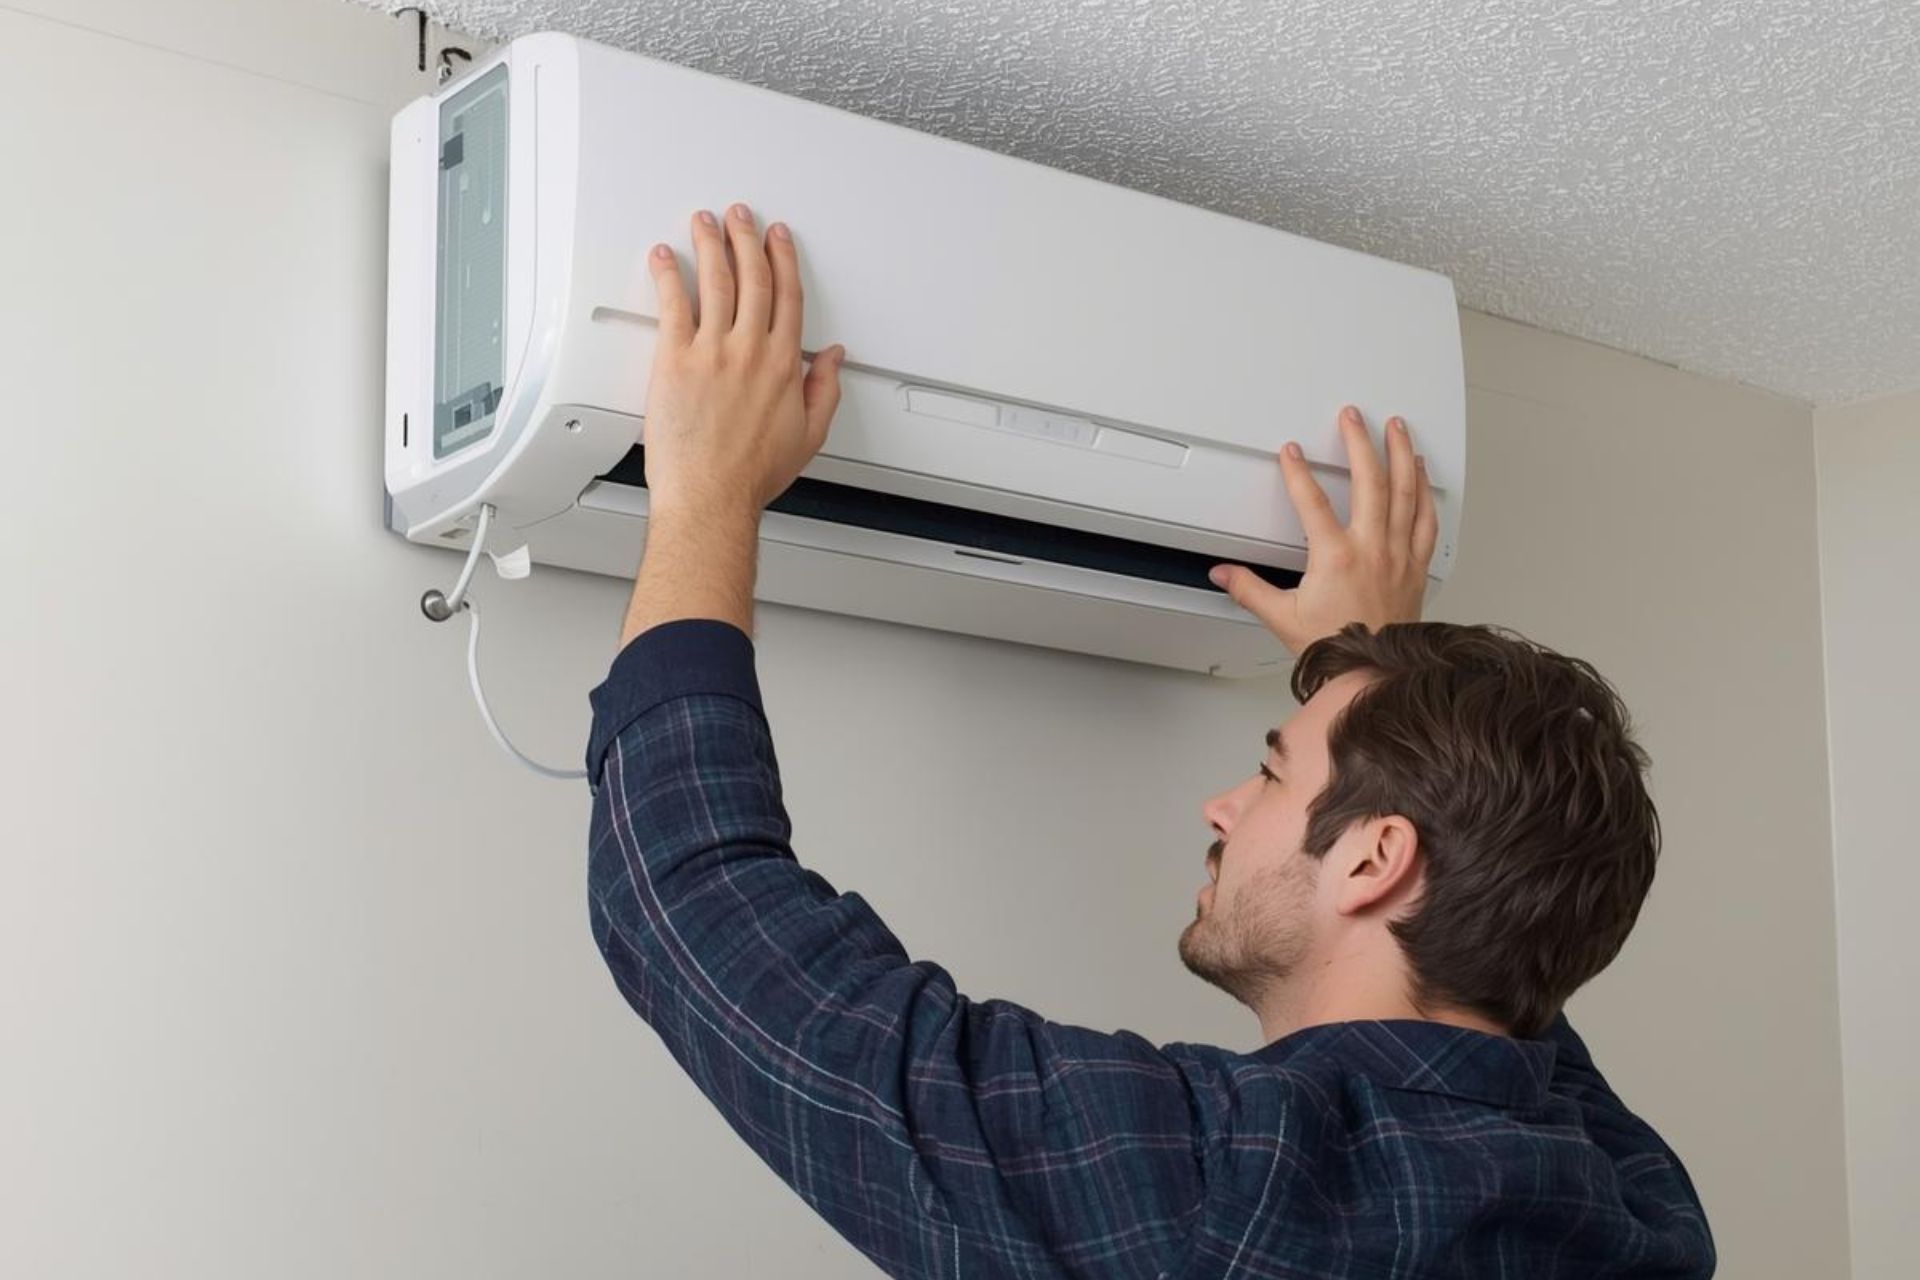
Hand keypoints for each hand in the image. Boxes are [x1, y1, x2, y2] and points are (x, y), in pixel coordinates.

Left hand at [640, 203, 845, 524]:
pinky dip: (667, 276)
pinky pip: (672, 305)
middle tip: (740, 216)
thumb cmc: (752, 474)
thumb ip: (824, 390)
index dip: (784, 260)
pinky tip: (664, 258)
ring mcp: (712, 352)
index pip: (788, 297)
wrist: (711, 495)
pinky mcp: (676, 360)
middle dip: (747, 239)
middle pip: (752, 279)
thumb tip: (834, 359)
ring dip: (710, 244)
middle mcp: (750, 350)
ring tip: (704, 221)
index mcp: (784, 365)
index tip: (779, 239)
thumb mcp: (809, 436)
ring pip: (714, 282)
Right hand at [1209, 404, 1437, 654]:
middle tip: (1353, 417)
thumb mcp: (1282, 617)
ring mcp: (1398, 554)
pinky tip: (1422, 472)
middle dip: (1359, 442)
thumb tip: (1223, 574)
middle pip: (1370, 480)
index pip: (1312, 502)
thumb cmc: (1335, 647)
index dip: (1298, 472)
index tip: (1292, 452)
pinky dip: (1425, 490)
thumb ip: (1250, 589)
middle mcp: (1371, 549)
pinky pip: (1425, 518)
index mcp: (1335, 557)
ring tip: (1396, 428)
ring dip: (1400, 454)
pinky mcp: (1416, 565)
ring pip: (1405, 491)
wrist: (1375, 670)